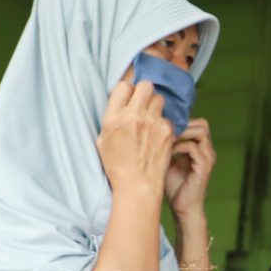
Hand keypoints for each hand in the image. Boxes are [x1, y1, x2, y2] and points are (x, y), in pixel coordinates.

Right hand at [97, 81, 174, 195]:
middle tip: (142, 104)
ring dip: (155, 105)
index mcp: (114, 117)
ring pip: (159, 98)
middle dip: (144, 92)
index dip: (127, 91)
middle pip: (145, 85)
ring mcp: (153, 122)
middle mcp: (134, 116)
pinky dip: (163, 123)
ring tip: (150, 119)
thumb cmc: (117, 165)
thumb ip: (112, 118)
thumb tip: (120, 104)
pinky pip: (167, 117)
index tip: (128, 99)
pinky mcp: (167, 130)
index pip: (124, 86)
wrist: (138, 184)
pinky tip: (158, 135)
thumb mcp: (103, 140)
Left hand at [164, 118, 216, 214]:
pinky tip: (166, 153)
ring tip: (165, 140)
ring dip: (180, 133)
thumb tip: (150, 128)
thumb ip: (165, 145)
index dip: (180, 122)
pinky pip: (192, 146)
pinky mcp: (204, 166)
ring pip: (200, 131)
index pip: (196, 124)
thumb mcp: (166, 160)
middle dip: (182, 125)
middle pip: (201, 123)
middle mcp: (207, 150)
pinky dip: (178, 146)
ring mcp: (208, 157)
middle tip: (163, 132)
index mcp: (201, 148)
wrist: (182, 208)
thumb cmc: (172, 186)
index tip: (161, 126)